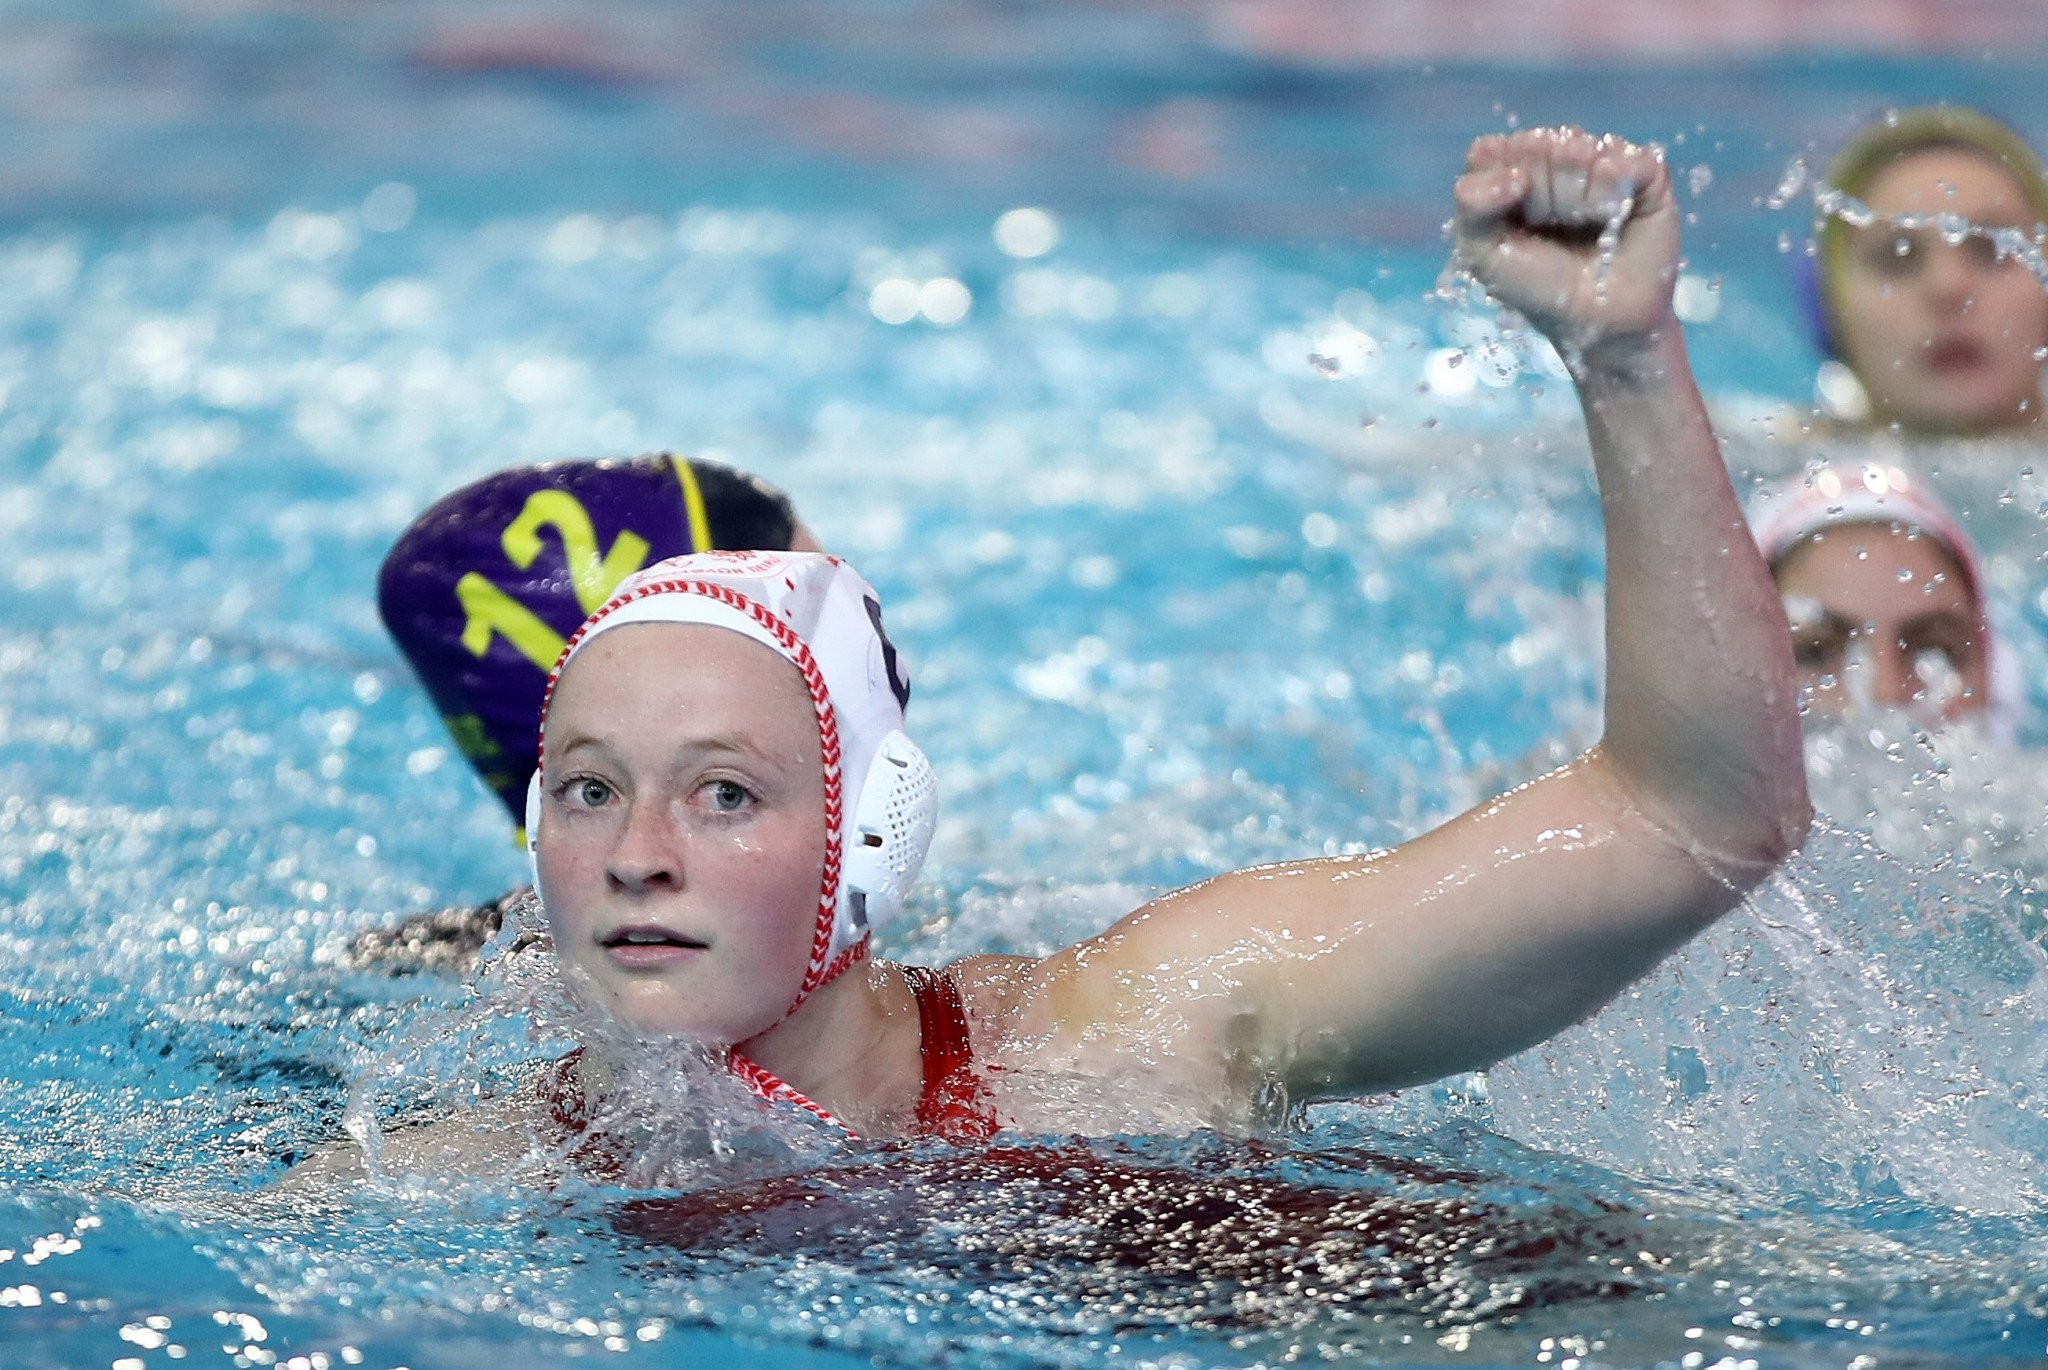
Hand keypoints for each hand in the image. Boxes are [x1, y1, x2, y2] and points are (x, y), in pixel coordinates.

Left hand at [1451, 127, 1679, 362]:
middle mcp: (1556, 157)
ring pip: (1575, 151)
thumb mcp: (1481, 253)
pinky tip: (1614, 220)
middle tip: (1553, 233)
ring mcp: (1601, 158)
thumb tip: (1517, 174)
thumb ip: (1472, 202)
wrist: (1599, 321)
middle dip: (1538, 200)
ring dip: (1574, 202)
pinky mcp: (1644, 169)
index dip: (1498, 190)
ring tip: (1586, 230)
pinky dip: (1611, 197)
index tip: (1512, 225)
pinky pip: (1619, 162)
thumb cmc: (1537, 286)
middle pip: (1533, 147)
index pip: (1490, 150)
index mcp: (1512, 170)